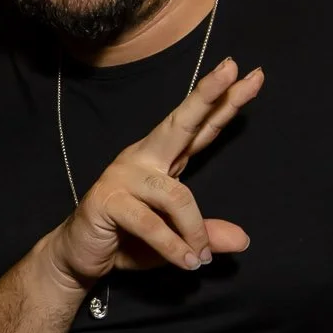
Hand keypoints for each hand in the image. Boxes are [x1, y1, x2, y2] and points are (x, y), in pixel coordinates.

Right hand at [43, 58, 262, 289]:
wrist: (80, 258)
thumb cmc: (129, 241)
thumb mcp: (178, 241)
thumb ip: (207, 234)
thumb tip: (242, 240)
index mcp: (162, 159)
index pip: (198, 127)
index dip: (223, 102)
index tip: (252, 76)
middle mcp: (144, 158)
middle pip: (181, 123)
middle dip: (208, 96)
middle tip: (234, 69)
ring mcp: (123, 176)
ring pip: (177, 195)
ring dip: (194, 231)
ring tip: (200, 258)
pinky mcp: (108, 200)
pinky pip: (153, 224)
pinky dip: (173, 248)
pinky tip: (187, 262)